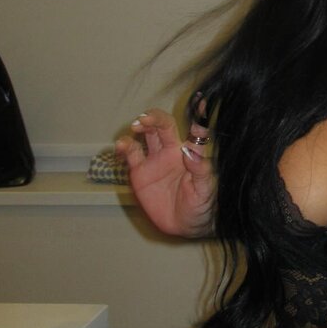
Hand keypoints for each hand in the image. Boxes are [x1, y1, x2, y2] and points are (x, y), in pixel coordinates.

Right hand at [115, 107, 215, 237]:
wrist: (184, 227)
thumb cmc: (200, 206)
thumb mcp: (204, 190)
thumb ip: (200, 171)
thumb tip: (190, 152)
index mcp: (190, 152)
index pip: (195, 130)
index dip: (199, 114)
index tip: (202, 100)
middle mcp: (171, 151)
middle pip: (163, 125)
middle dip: (154, 118)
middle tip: (145, 120)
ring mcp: (154, 160)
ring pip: (145, 134)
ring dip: (139, 126)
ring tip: (135, 128)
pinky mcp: (139, 172)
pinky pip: (130, 154)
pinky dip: (124, 146)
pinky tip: (121, 146)